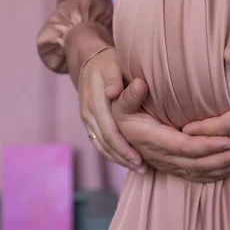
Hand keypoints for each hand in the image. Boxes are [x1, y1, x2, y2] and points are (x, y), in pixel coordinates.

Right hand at [79, 48, 144, 171]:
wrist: (89, 60)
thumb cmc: (108, 62)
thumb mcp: (112, 64)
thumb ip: (114, 78)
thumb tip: (113, 93)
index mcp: (95, 102)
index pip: (110, 132)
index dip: (123, 148)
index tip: (139, 158)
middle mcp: (88, 114)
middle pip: (105, 143)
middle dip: (123, 158)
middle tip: (143, 169)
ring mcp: (86, 119)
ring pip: (100, 145)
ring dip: (118, 158)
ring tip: (138, 168)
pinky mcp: (89, 121)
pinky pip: (98, 141)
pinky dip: (111, 152)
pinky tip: (125, 159)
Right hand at [112, 79, 229, 182]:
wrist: (115, 128)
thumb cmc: (122, 109)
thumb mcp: (118, 101)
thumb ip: (129, 95)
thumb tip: (140, 85)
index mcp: (151, 140)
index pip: (184, 147)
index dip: (207, 146)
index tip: (229, 140)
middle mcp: (159, 157)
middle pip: (195, 163)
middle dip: (222, 159)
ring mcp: (166, 165)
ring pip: (198, 173)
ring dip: (223, 168)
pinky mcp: (172, 168)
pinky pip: (196, 177)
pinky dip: (216, 175)